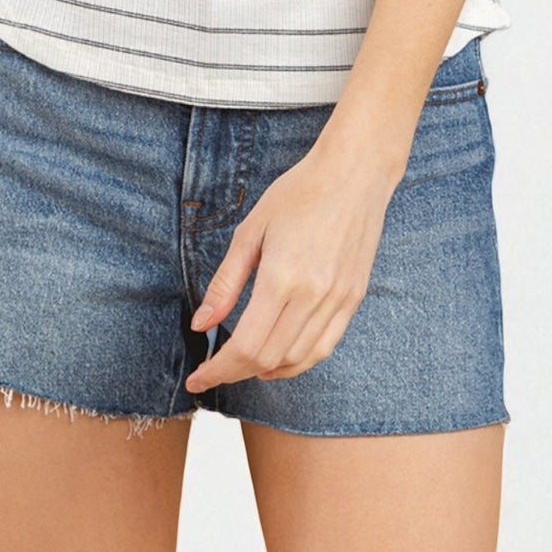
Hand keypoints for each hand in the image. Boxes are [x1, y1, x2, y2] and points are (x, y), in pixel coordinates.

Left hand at [184, 144, 394, 392]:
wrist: (354, 174)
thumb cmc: (299, 193)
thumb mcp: (251, 230)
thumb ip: (225, 282)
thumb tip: (201, 324)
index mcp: (282, 277)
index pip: (246, 346)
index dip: (218, 370)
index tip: (197, 377)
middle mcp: (314, 296)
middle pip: (269, 359)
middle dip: (235, 373)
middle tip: (213, 370)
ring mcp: (338, 301)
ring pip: (298, 360)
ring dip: (266, 371)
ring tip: (241, 366)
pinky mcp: (353, 299)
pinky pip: (324, 347)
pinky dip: (298, 361)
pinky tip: (279, 358)